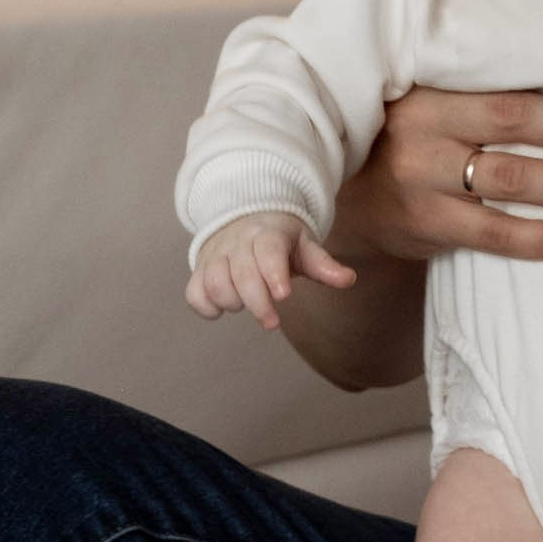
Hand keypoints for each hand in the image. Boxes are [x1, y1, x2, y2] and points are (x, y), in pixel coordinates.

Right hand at [187, 212, 355, 331]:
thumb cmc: (280, 240)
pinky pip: (194, 292)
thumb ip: (323, 265)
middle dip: (256, 301)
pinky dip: (205, 306)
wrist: (244, 218)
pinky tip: (221, 310)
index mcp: (267, 234)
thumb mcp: (304, 246)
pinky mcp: (200, 269)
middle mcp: (238, 242)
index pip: (268, 250)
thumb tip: (348, 279)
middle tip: (271, 324)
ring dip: (231, 301)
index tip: (284, 296)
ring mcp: (216, 256)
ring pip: (214, 282)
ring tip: (248, 304)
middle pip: (241, 273)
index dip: (273, 272)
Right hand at [332, 85, 542, 266]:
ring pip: (512, 186)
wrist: (338, 191)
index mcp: (430, 92)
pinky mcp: (427, 225)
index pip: (509, 94)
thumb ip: (478, 94)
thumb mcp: (426, 102)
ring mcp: (424, 182)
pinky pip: (497, 236)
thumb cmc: (400, 137)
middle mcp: (424, 134)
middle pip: (514, 130)